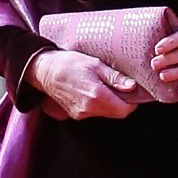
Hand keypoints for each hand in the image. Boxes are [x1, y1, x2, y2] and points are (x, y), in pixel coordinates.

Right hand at [27, 49, 144, 120]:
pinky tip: (92, 91)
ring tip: (103, 86)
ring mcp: (82, 113)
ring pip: (106, 113)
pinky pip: (94, 112)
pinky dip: (98, 104)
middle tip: (120, 86)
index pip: (124, 110)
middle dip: (121, 102)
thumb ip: (115, 78)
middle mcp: (89, 108)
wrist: (45, 71)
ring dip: (110, 103)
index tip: (131, 92)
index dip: (131, 102)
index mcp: (96, 95)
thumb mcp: (95, 64)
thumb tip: (132, 86)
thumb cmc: (69, 63)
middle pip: (116, 113)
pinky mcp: (76, 114)